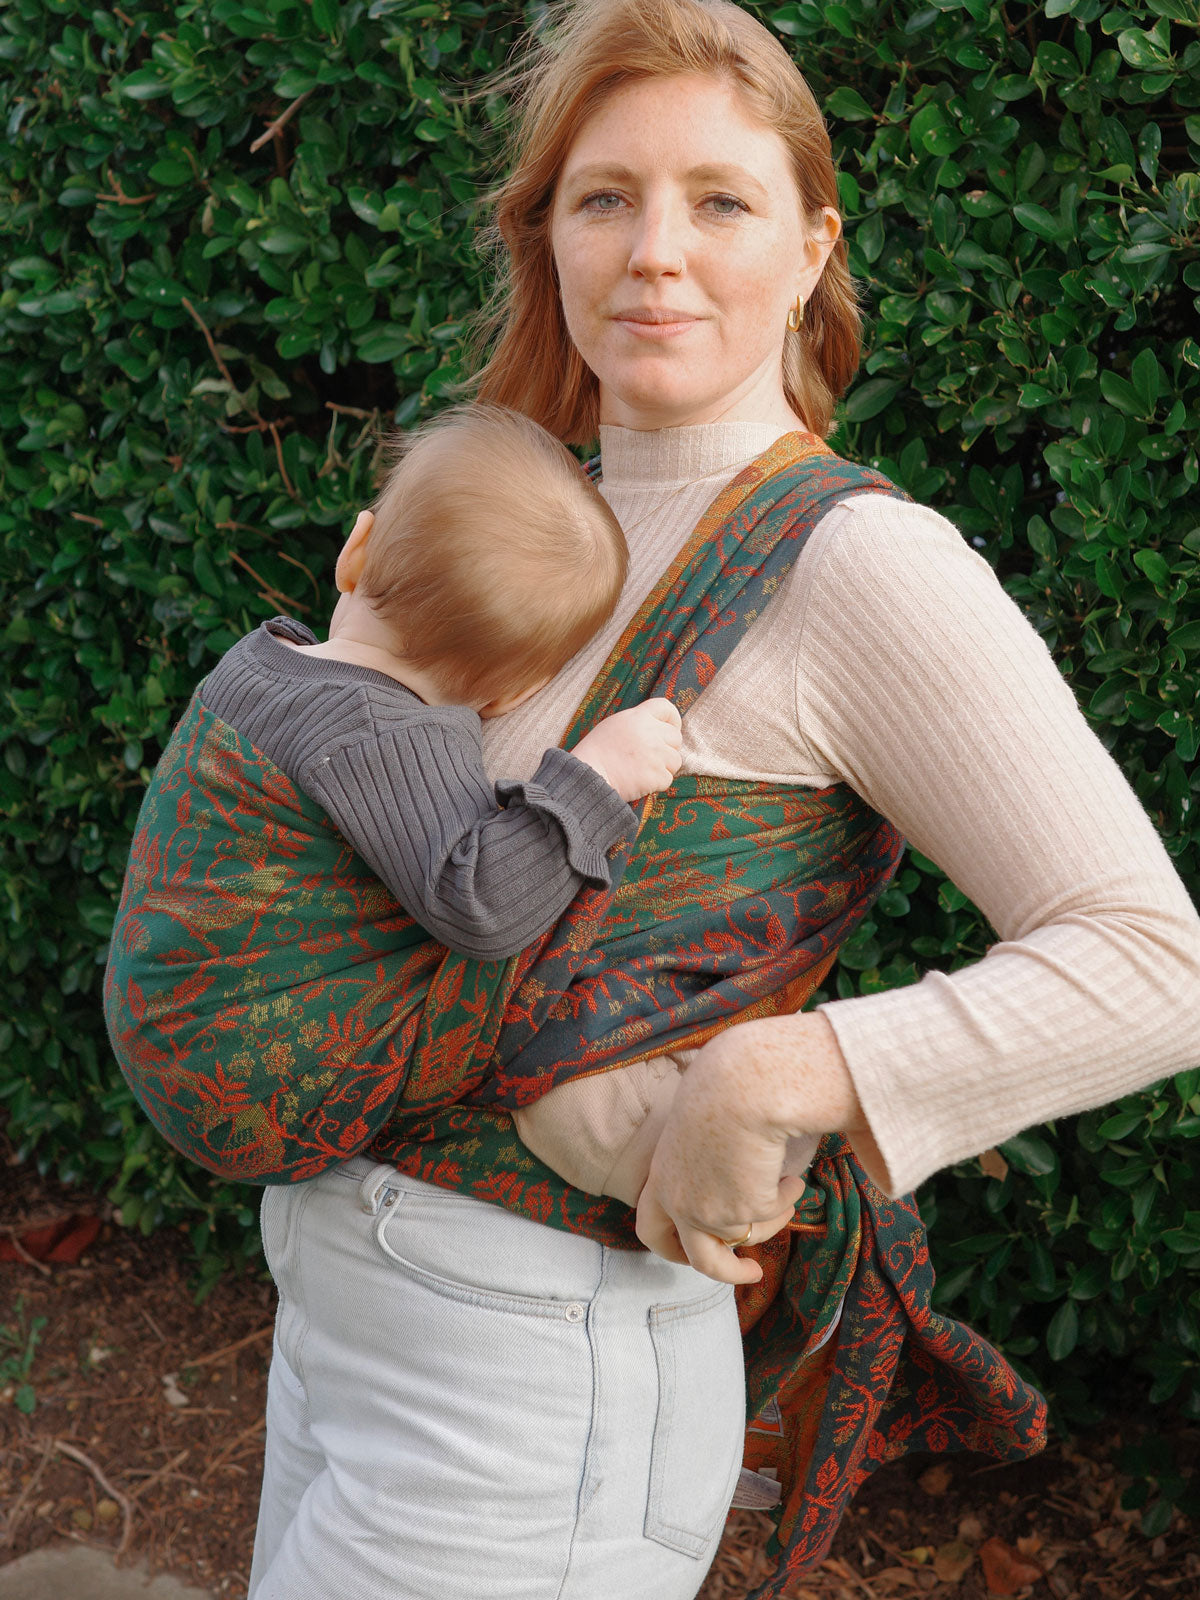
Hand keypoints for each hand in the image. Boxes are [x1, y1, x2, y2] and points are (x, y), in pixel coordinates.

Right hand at [570, 699, 682, 802]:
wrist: (588, 775)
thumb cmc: (596, 752)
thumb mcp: (614, 725)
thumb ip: (637, 722)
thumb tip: (657, 728)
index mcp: (638, 717)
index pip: (666, 708)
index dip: (672, 719)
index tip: (670, 729)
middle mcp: (650, 732)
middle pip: (676, 738)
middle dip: (667, 748)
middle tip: (650, 757)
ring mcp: (656, 754)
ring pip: (675, 760)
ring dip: (663, 767)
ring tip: (642, 770)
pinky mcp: (657, 775)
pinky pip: (667, 779)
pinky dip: (656, 784)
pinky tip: (640, 782)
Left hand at [633, 1024, 809, 1284]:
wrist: (743, 1087)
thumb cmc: (724, 1089)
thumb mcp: (698, 1126)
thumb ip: (701, 1157)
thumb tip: (724, 1172)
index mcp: (660, 1177)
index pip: (651, 1228)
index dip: (672, 1247)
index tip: (691, 1256)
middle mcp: (677, 1201)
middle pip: (700, 1259)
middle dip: (728, 1272)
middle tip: (751, 1271)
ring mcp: (709, 1212)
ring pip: (747, 1236)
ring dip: (773, 1218)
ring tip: (788, 1189)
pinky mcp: (742, 1213)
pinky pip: (773, 1213)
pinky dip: (785, 1198)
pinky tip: (791, 1176)